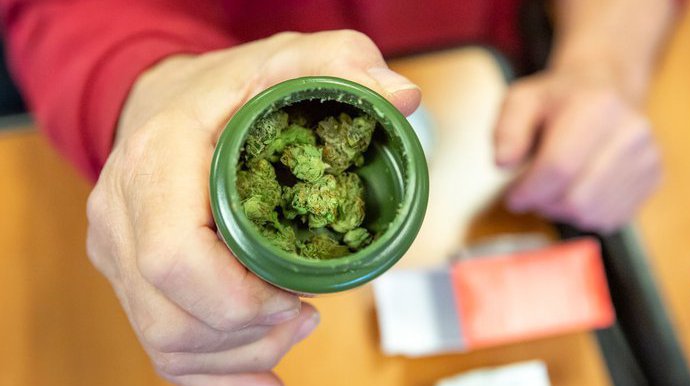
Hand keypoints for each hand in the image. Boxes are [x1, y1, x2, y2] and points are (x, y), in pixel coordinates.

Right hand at [86, 30, 419, 385]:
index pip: (174, 258)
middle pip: (171, 317)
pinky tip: (262, 372)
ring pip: (167, 343)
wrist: (165, 100)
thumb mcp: (288, 58)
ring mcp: (118, 252)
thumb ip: (342, 63)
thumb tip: (401, 99)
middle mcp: (123, 213)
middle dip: (250, 335)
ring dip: (240, 355)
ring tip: (290, 325)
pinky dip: (217, 373)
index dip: (241, 299)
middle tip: (304, 314)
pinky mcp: (128, 279)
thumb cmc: (226, 86)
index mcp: (157, 161)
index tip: (298, 297)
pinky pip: (162, 349)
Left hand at [493, 67, 661, 231]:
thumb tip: (503, 162)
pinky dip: (583, 215)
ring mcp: (647, 157)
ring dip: (561, 212)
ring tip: (552, 189)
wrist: (608, 88)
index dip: (529, 191)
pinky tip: (575, 191)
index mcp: (596, 107)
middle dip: (543, 204)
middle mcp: (631, 133)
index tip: (512, 197)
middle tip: (530, 194)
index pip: (559, 167)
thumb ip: (506, 129)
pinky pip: (610, 218)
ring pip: (592, 214)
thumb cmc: (559, 99)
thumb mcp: (522, 100)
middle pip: (577, 198)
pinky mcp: (654, 179)